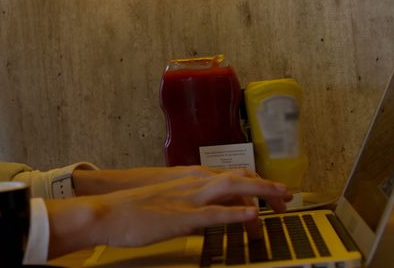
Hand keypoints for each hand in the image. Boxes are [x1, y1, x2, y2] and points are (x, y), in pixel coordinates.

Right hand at [74, 166, 290, 214]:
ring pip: (232, 188)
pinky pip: (214, 213)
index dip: (256, 182)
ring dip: (261, 191)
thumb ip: (188, 203)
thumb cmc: (131, 210)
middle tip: (287, 197)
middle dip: (266, 185)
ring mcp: (187, 198)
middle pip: (239, 176)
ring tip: (282, 198)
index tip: (273, 192)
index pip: (231, 175)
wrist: (106, 212)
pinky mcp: (181, 216)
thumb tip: (205, 214)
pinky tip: (253, 215)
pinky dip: (236, 213)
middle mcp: (192, 183)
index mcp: (189, 179)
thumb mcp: (166, 201)